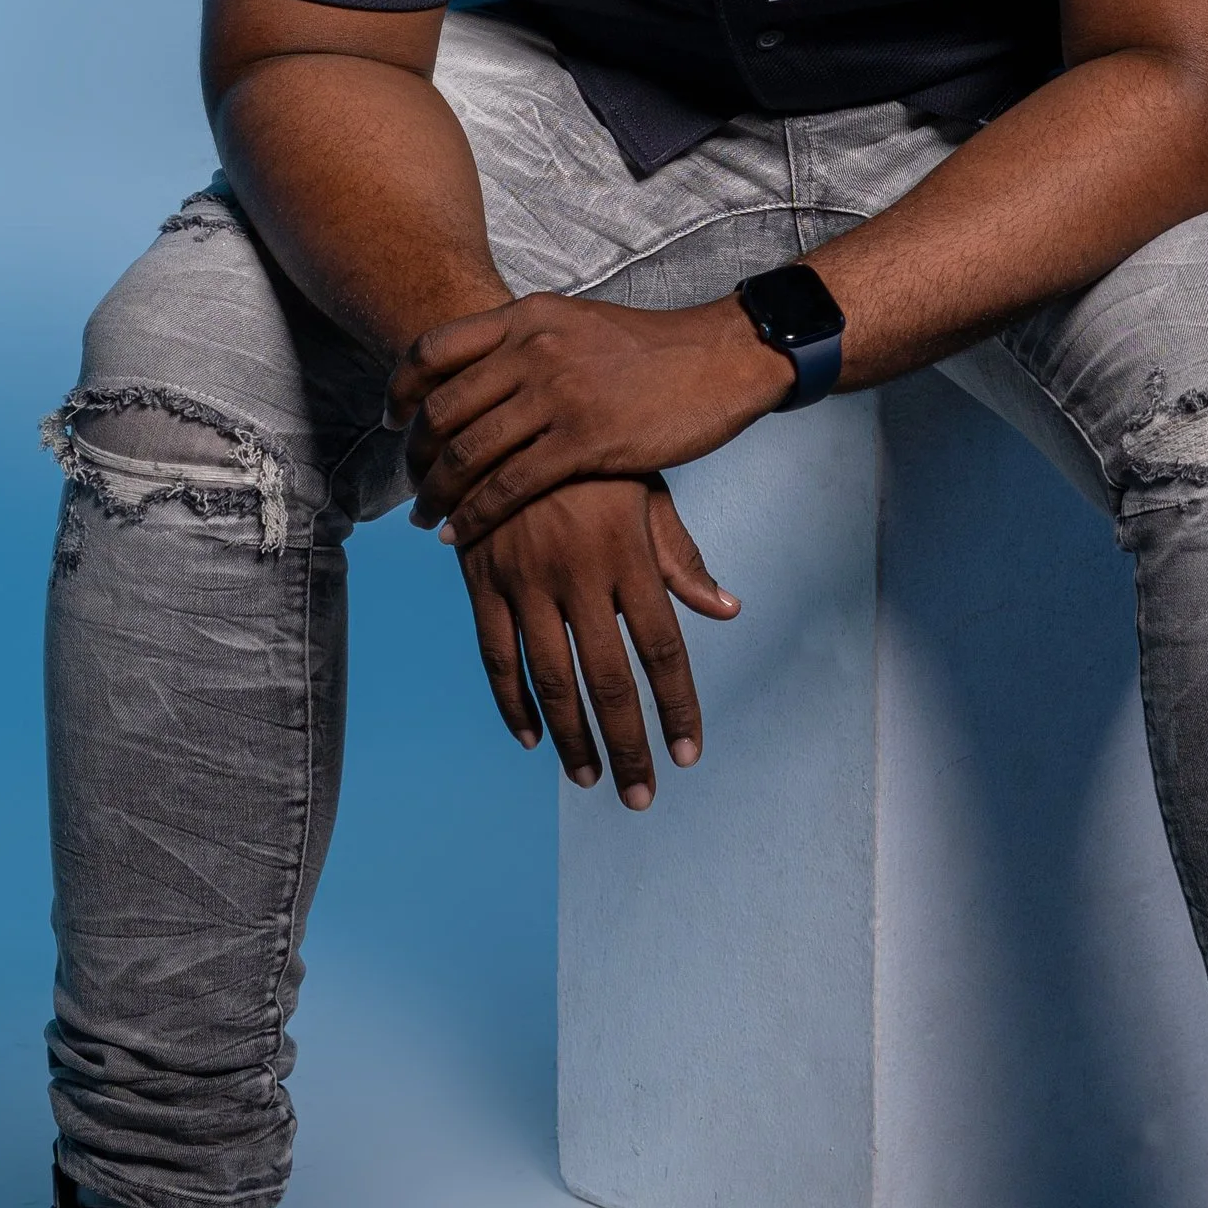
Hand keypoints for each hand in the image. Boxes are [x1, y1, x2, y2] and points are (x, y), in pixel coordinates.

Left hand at [391, 290, 793, 543]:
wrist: (720, 358)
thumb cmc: (653, 350)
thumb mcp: (578, 324)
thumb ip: (529, 340)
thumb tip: (485, 365)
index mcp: (528, 316)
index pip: (435, 349)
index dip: (401, 389)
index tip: (393, 422)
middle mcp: (533, 349)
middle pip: (443, 407)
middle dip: (415, 454)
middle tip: (409, 484)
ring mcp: (558, 393)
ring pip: (469, 452)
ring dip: (437, 492)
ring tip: (426, 518)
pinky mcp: (585, 439)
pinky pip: (508, 486)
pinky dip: (475, 515)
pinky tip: (460, 533)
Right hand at [454, 474, 739, 803]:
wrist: (507, 411)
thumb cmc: (592, 456)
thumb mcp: (647, 492)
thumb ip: (680, 558)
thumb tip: (726, 610)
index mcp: (628, 553)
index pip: (663, 650)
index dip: (678, 707)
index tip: (689, 754)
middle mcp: (578, 573)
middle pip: (610, 681)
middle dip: (629, 746)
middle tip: (641, 796)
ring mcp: (525, 579)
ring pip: (551, 679)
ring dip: (573, 739)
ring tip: (591, 779)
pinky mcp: (481, 580)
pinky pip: (496, 656)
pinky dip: (512, 703)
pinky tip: (532, 739)